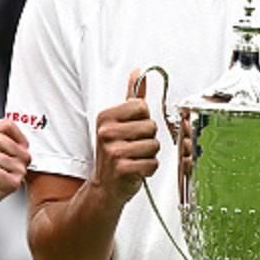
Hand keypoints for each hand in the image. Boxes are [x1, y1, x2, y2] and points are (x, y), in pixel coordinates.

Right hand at [90, 70, 159, 206]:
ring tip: (135, 159)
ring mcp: (113, 151)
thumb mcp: (119, 123)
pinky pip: (152, 163)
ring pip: (154, 146)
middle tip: (134, 147)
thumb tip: (137, 72)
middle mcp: (106, 132)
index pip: (141, 106)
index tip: (132, 130)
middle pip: (151, 126)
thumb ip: (131, 97)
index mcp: (106, 117)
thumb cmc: (115, 153)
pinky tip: (137, 170)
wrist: (105, 186)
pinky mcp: (122, 168)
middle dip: (149, 139)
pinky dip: (149, 169)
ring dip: (150, 155)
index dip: (143, 119)